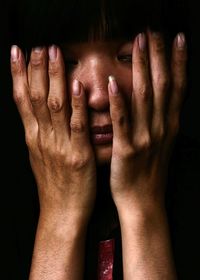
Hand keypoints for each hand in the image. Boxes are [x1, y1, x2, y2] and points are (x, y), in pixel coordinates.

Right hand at [10, 45, 95, 223]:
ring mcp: (59, 146)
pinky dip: (75, 105)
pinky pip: (76, 126)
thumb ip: (41, 134)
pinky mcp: (78, 156)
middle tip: (38, 46)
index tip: (18, 53)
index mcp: (33, 138)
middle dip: (35, 69)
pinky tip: (76, 85)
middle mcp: (42, 138)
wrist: (62, 213)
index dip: (18, 74)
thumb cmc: (54, 186)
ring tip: (53, 54)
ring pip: (53, 106)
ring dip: (53, 78)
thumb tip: (39, 114)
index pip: (22, 100)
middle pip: (36, 98)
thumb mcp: (41, 158)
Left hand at [108, 31, 186, 210]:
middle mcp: (161, 127)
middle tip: (154, 33)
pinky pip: (123, 122)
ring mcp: (145, 138)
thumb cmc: (150, 173)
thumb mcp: (162, 144)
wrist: (144, 202)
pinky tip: (113, 85)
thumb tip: (160, 99)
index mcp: (169, 125)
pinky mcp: (127, 149)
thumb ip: (160, 121)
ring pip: (145, 97)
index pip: (177, 87)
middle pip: (163, 85)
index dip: (179, 61)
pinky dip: (119, 103)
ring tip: (137, 46)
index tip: (177, 39)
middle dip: (159, 56)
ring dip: (141, 69)